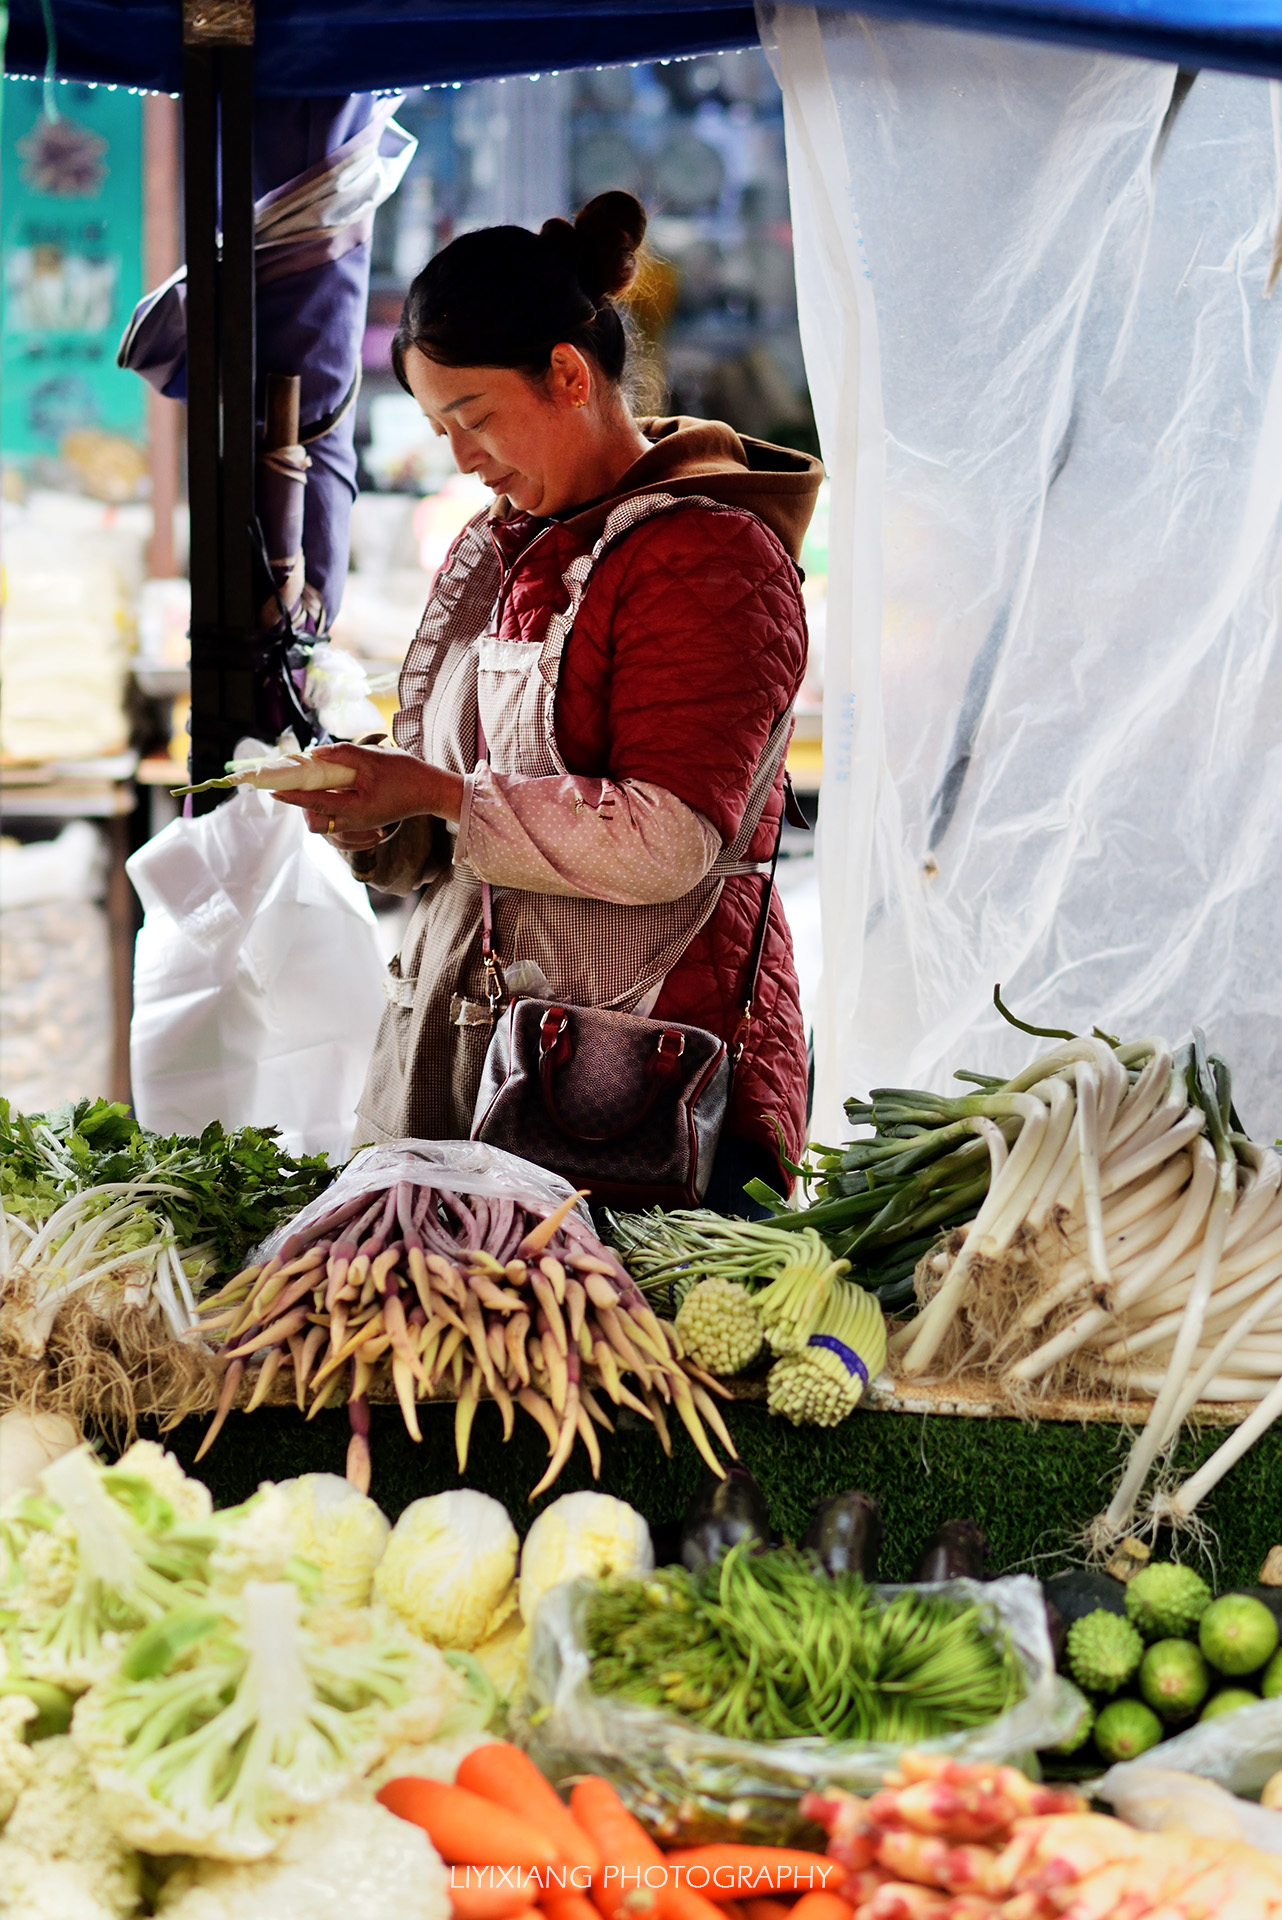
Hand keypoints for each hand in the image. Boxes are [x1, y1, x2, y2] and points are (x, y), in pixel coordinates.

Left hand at [269, 741, 464, 837]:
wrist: (433, 791)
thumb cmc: (407, 775)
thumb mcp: (374, 759)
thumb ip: (343, 755)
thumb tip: (315, 753)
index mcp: (355, 810)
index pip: (314, 803)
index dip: (292, 795)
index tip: (273, 790)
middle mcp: (354, 821)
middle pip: (315, 817)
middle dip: (300, 800)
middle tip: (292, 780)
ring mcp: (359, 821)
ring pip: (325, 815)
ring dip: (314, 799)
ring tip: (311, 778)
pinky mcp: (364, 816)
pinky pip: (337, 811)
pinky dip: (328, 797)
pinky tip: (330, 780)